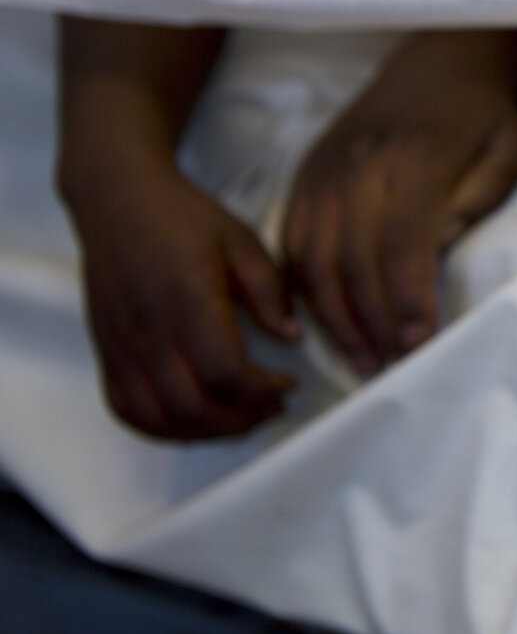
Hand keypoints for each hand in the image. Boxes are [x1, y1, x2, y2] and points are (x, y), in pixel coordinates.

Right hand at [66, 161, 299, 439]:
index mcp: (189, 300)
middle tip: (272, 407)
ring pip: (158, 417)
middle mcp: (150, 330)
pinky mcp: (107, 352)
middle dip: (242, 418)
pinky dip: (161, 428)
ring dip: (205, 431)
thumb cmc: (182, 218)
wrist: (118, 202)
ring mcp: (122, 346)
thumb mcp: (242, 241)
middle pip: (193, 405)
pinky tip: (194, 420)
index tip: (288, 384)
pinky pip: (126, 409)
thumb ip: (270, 291)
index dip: (262, 391)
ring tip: (239, 418)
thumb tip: (293, 336)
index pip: (225, 371)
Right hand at [282, 31, 516, 374]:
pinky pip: (291, 247)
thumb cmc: (482, 116)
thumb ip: (480, 197)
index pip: (403, 241)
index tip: (420, 342)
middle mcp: (357, 166)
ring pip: (312, 260)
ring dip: (334, 318)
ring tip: (364, 359)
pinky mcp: (304, 181)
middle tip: (391, 367)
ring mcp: (324, 174)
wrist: (433, 64)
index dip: (408, 297)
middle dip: (371, 322)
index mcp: (413, 157)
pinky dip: (304, 291)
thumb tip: (440, 246)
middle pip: (351, 259)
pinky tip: (330, 324)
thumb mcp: (507, 148)